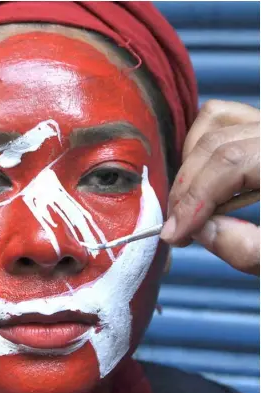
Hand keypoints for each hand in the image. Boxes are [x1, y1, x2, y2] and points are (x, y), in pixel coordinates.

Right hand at [160, 100, 259, 275]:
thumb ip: (245, 248)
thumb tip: (198, 230)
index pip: (230, 162)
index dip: (193, 199)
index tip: (173, 234)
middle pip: (216, 144)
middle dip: (187, 188)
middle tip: (178, 227)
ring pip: (215, 121)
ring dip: (191, 161)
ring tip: (191, 199)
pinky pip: (224, 116)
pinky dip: (202, 142)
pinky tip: (203, 173)